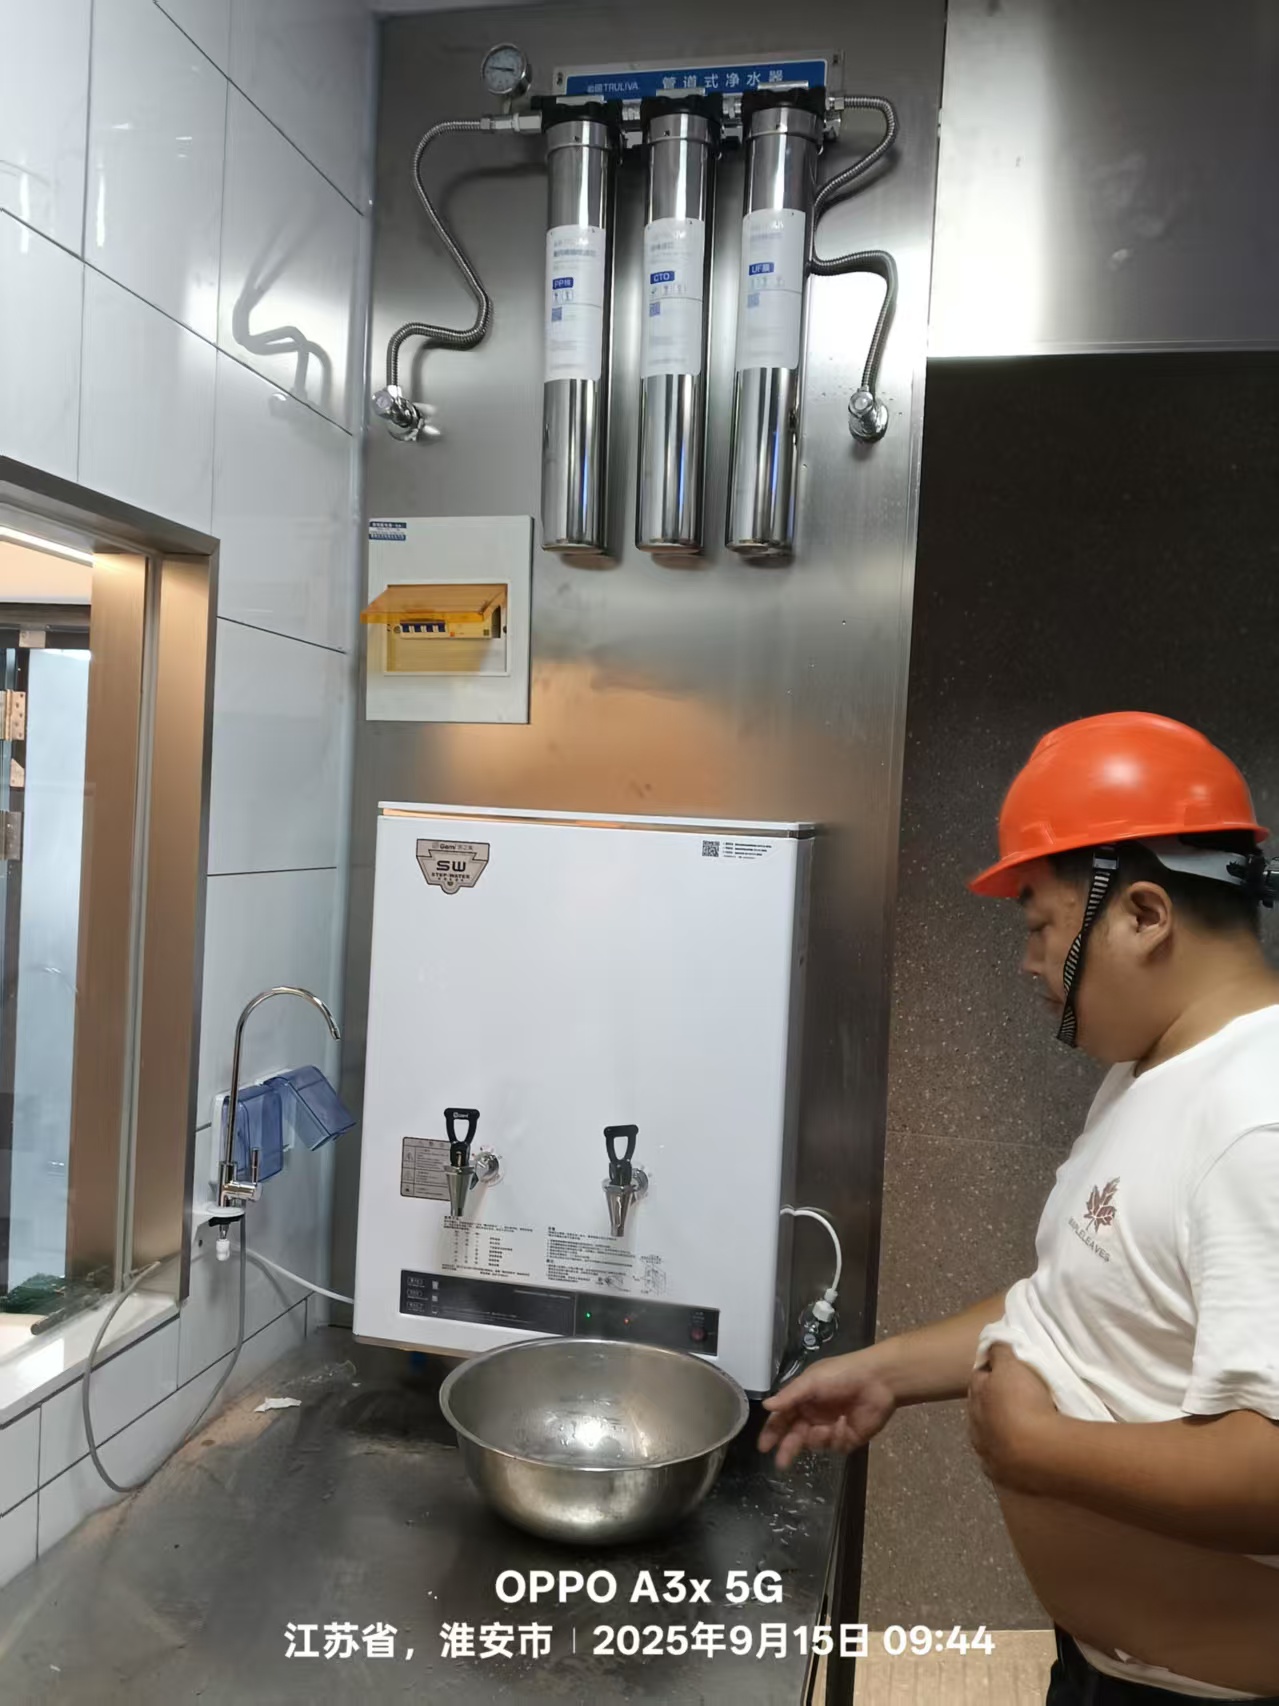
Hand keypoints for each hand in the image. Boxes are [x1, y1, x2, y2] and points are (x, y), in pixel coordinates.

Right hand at [758, 1352, 896, 1469]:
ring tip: (826, 1427)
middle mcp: (814, 1415)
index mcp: (803, 1399)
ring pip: (814, 1443)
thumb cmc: (841, 1375)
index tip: (763, 1447)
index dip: (772, 1432)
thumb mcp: (811, 1381)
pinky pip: (834, 1446)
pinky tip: (844, 1422)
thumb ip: (789, 1396)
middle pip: (795, 1436)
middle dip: (788, 1448)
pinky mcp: (847, 1438)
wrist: (877, 1381)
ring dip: (817, 1438)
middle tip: (781, 1462)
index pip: (782, 1418)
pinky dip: (836, 1436)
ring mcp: (830, 1427)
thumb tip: (766, 1406)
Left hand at [967, 1342, 1057, 1489]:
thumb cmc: (1024, 1402)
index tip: (1007, 1370)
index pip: (979, 1377)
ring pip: (989, 1436)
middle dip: (994, 1402)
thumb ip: (1001, 1351)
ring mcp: (985, 1452)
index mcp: (976, 1395)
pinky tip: (1023, 1454)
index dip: (992, 1371)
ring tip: (1022, 1428)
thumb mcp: (1013, 1365)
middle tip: (1017, 1399)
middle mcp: (974, 1424)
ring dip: (1000, 1430)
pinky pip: (1001, 1461)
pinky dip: (1009, 1455)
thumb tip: (993, 1342)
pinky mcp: (1000, 1475)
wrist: (1038, 1452)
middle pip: (982, 1408)